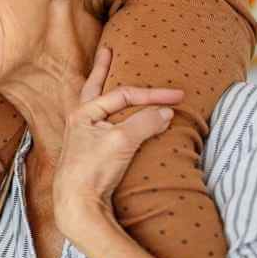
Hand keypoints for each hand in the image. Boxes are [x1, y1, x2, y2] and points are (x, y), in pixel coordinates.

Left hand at [51, 48, 182, 238]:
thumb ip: (144, 123)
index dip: (153, 95)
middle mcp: (80, 122)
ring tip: (104, 74)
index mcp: (84, 113)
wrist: (77, 206)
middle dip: (103, 70)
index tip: (178, 98)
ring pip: (97, 106)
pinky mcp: (91, 154)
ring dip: (103, 89)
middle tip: (107, 51)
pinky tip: (110, 117)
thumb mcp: (121, 142)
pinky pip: (102, 125)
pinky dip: (110, 116)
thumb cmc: (93, 170)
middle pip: (95, 88)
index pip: (124, 95)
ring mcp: (84, 138)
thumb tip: (166, 112)